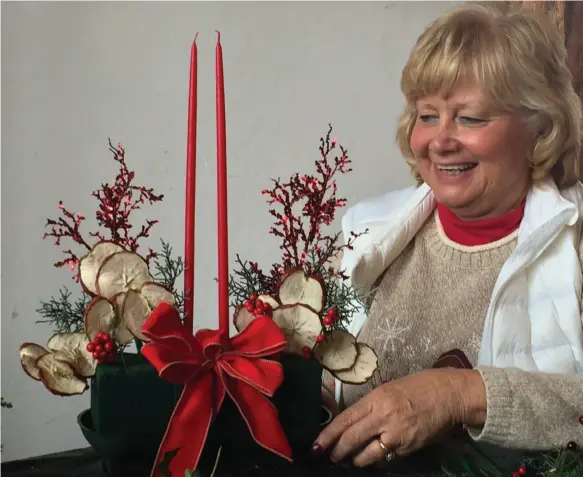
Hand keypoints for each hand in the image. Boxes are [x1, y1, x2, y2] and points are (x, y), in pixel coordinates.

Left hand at [312, 369, 485, 466]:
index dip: (328, 435)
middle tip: (330, 457)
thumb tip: (352, 422)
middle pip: (352, 440)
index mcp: (376, 398)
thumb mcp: (388, 389)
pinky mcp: (408, 448)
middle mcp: (383, 416)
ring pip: (367, 455)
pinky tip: (373, 457)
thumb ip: (370, 406)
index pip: (345, 419)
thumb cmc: (417, 386)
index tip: (316, 445)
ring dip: (355, 460)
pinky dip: (377, 458)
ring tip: (349, 460)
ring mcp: (397, 434)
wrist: (448, 395)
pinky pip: (386, 457)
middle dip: (338, 452)